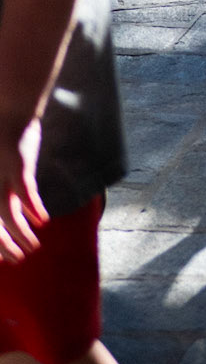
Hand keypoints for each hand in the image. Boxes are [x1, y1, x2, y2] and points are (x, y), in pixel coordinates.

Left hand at [0, 119, 46, 262]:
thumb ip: (4, 180)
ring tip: (30, 249)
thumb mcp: (0, 160)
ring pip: (7, 217)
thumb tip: (19, 202)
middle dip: (2, 246)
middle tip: (14, 260)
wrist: (9, 103)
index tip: (0, 256)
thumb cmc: (3, 129)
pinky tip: (43, 221)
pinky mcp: (17, 165)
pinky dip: (34, 210)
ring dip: (19, 236)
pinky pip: (26, 195)